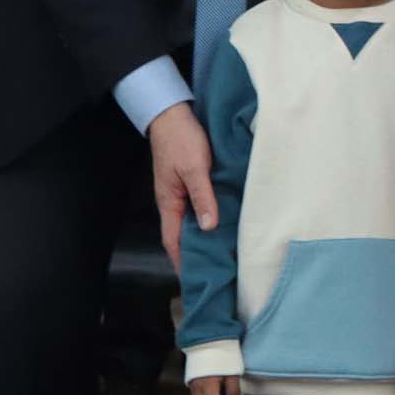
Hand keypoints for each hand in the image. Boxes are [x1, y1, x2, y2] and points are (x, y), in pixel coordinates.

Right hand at [148, 101, 217, 267]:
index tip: (195, 281)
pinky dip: (209, 218)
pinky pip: (200, 206)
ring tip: (224, 253)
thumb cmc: (181, 139)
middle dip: (195, 254)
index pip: (173, 242)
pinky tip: (225, 223)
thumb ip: (202, 197)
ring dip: (204, 237)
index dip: (182, 262)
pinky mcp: (191, 182)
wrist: (172, 113)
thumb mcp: (194, 169)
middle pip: (183, 236)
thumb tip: (208, 227)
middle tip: (216, 271)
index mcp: (169, 203)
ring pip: (193, 221)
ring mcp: (181, 193)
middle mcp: (173, 202)